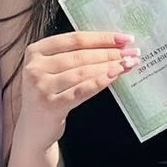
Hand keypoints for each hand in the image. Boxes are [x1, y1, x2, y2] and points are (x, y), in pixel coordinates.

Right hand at [14, 30, 139, 148]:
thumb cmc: (49, 94)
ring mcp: (40, 87)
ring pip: (82, 72)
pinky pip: (81, 91)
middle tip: (132, 52)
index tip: (124, 39)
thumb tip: (112, 44)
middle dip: (110, 53)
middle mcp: (34, 67)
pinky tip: (115, 76)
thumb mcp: (51, 70)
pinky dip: (100, 82)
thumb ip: (72, 56)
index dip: (102, 38)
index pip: (74, 40)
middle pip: (81, 55)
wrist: (34, 128)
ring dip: (109, 66)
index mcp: (35, 51)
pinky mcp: (50, 106)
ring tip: (128, 64)